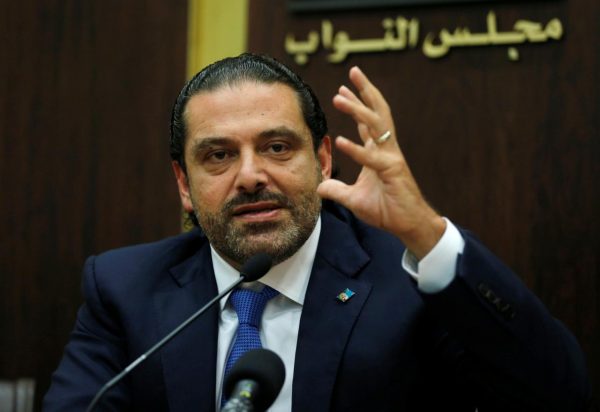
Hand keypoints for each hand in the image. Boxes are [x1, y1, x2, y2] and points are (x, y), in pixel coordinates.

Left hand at [316, 66, 445, 258]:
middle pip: (376, 113)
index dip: (357, 105)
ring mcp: (391, 158)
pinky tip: (341, 141)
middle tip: (353, 71)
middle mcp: (386, 150)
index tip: (343, 90)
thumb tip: (320, 187)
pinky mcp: (392, 172)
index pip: (367, 123)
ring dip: (357, 110)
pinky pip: (372, 158)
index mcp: (379, 153)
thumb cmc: (387, 210)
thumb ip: (337, 191)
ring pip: (376, 126)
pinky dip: (356, 149)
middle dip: (365, 91)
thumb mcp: (354, 200)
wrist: (409, 224)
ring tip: (339, 95)